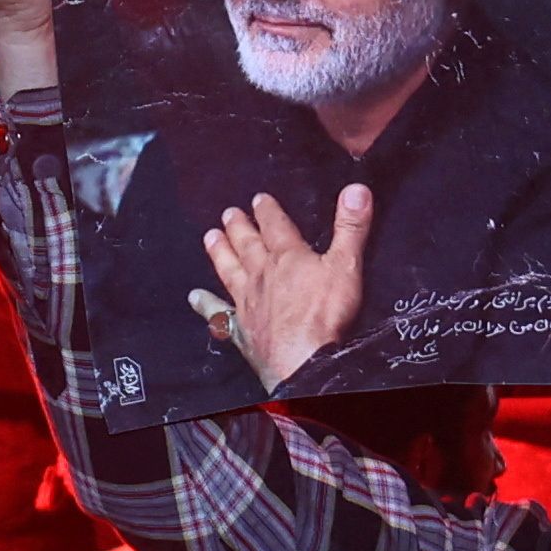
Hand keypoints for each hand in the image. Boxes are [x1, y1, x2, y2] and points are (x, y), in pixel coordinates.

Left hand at [202, 186, 371, 387]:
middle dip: (239, 227)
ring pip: (229, 270)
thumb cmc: (325, 315)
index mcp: (288, 258)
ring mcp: (248, 302)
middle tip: (228, 213)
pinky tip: (194, 298)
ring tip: (210, 237)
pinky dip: (205, 305)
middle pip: (247, 245)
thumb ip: (351, 227)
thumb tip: (356, 189)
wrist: (302, 361)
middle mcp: (262, 275)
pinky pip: (218, 314)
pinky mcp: (241, 329)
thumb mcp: (346, 265)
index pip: (275, 226)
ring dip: (220, 252)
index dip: (267, 211)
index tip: (258, 198)